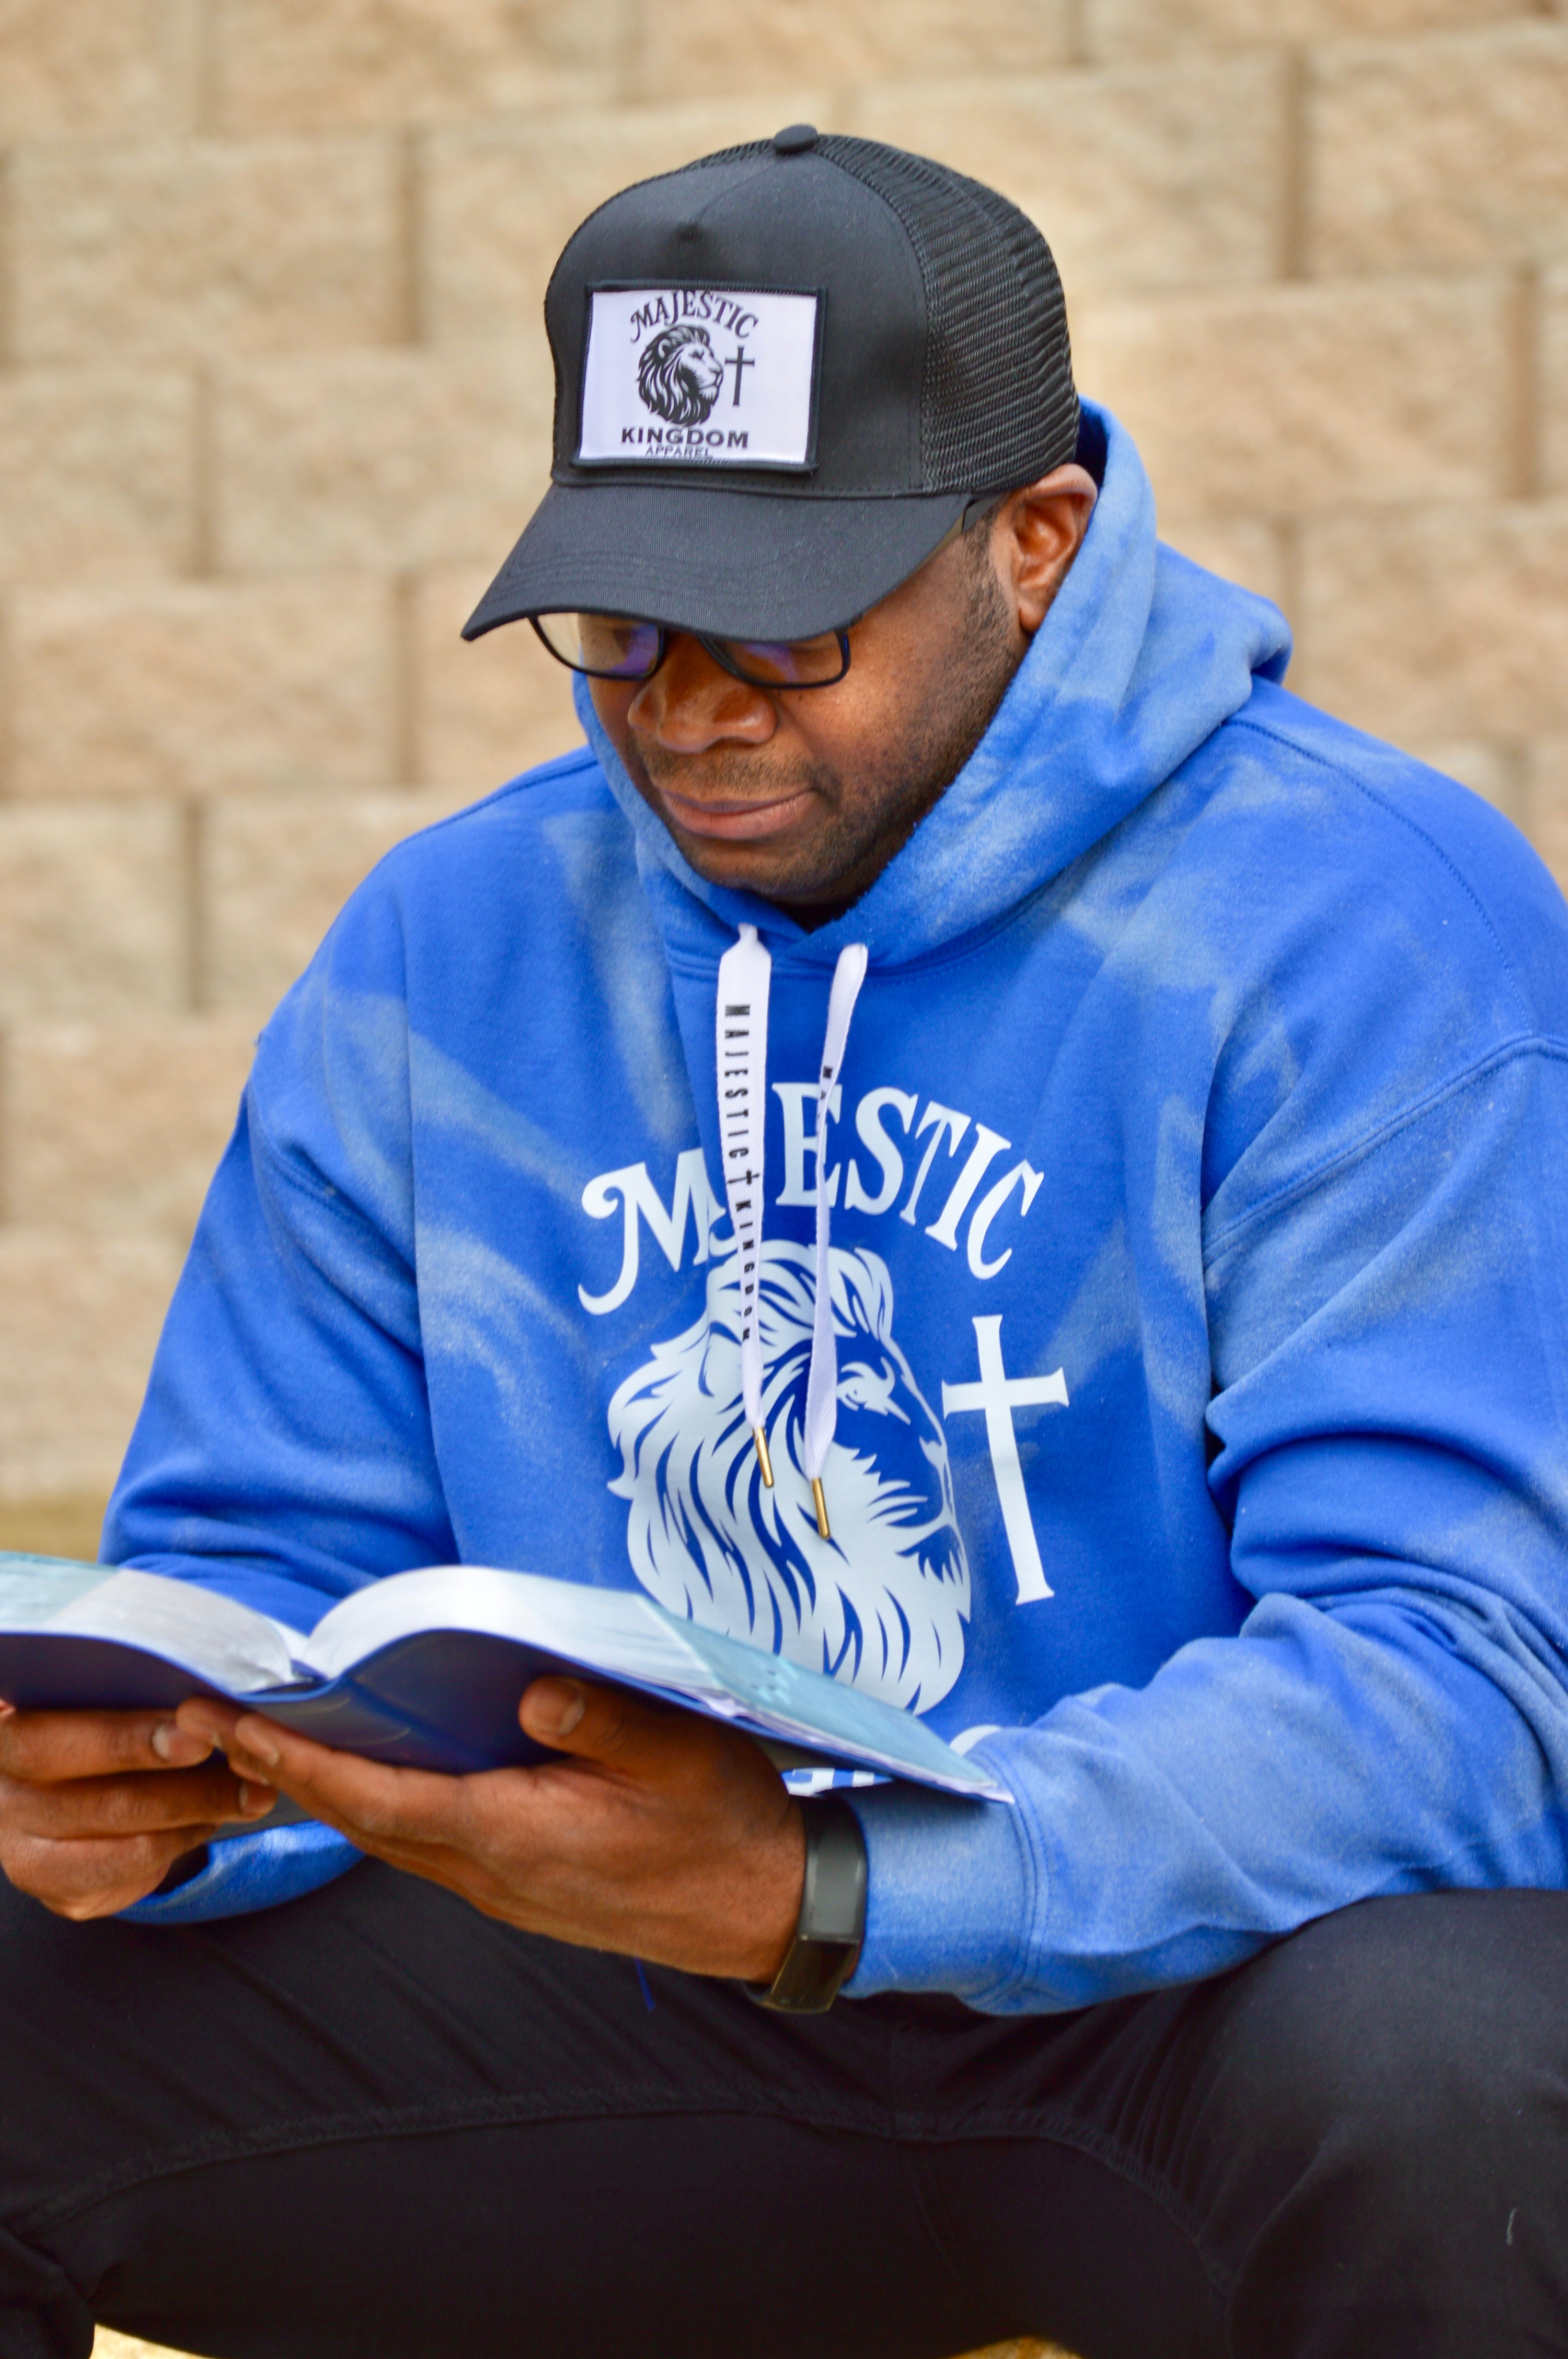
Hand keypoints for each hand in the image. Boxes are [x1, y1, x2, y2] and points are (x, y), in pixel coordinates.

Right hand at [0, 1702, 275, 1919]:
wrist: (61, 1807)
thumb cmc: (86, 1735)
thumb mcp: (90, 1705)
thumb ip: (124, 1697)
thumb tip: (206, 1698)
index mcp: (6, 1734)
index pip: (52, 1736)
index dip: (125, 1737)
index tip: (193, 1729)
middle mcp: (3, 1794)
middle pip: (96, 1796)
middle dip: (181, 1783)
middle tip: (241, 1764)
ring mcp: (23, 1849)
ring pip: (123, 1836)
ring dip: (198, 1811)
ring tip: (251, 1792)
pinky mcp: (57, 1891)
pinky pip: (130, 1868)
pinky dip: (181, 1841)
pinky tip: (211, 1819)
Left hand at [178, 1680, 806, 1982]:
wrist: (760, 1907)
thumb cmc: (722, 1821)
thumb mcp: (676, 1752)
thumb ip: (601, 1719)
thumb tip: (528, 1689)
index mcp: (514, 1834)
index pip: (379, 1797)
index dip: (301, 1763)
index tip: (238, 1728)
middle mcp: (490, 1872)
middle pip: (364, 1823)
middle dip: (291, 1776)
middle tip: (224, 1727)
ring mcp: (502, 1890)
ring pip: (390, 1842)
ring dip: (331, 1797)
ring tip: (279, 1748)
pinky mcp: (519, 1891)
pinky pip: (424, 1850)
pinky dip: (379, 1812)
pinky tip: (375, 1781)